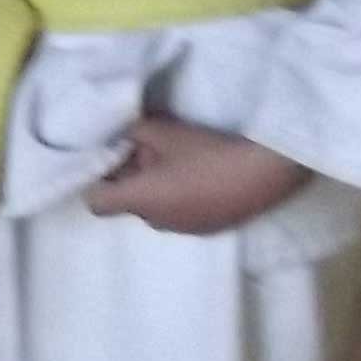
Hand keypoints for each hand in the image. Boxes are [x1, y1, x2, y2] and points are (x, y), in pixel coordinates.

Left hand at [82, 117, 313, 235]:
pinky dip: (181, 195)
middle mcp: (156, 222)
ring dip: (158, 185)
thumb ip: (135, 131)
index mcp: (140, 201)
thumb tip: (123, 134)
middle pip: (129, 201)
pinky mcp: (208, 229)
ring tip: (180, 157)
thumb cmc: (209, 152)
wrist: (264, 175)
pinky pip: (181, 212)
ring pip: (156, 206)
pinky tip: (203, 173)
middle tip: (148, 146)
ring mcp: (183, 229)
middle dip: (132, 175)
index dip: (96, 180)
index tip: (108, 157)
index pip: (96, 203)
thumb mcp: (165, 132)